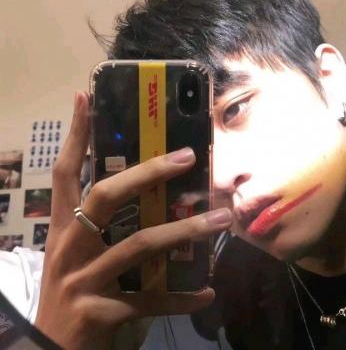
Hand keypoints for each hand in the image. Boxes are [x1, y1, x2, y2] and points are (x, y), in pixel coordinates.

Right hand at [34, 91, 231, 349]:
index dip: (75, 135)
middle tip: (187, 156)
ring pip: (139, 244)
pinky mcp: (100, 312)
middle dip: (146, 173)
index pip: (66, 172)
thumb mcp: (81, 254)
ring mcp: (83, 279)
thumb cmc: (71, 291)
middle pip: (105, 196)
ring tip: (220, 220)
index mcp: (63, 228)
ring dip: (185, 230)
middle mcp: (69, 247)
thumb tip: (159, 203)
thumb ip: (108, 229)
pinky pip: (149, 300)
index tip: (85, 97)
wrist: (49, 349)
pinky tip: (207, 294)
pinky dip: (180, 297)